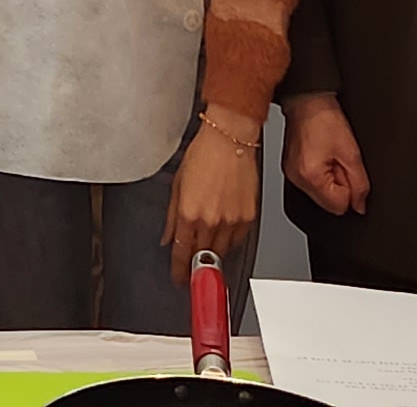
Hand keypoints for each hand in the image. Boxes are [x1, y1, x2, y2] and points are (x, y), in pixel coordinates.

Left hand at [166, 118, 259, 283]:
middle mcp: (211, 221)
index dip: (179, 270)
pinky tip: (223, 234)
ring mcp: (232, 221)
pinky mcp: (249, 217)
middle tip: (192, 267)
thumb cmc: (203, 154)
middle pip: (203, 257)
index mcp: (190, 213)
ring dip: (213, 255)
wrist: (230, 138)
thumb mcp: (178, 184)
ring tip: (207, 249)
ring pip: (222, 252)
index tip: (178, 278)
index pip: (183, 253)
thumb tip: (168, 238)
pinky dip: (229, 242)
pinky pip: (238, 241)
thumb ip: (172, 216)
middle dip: (196, 264)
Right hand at [281, 93, 368, 218]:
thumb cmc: (325, 118)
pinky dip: (320, 171)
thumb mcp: (351, 152)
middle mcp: (296, 179)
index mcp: (310, 177)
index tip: (345, 167)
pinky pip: (312, 181)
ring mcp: (291, 174)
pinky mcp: (291, 167)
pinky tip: (320, 152)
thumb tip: (360, 205)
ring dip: (330, 176)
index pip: (339, 206)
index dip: (350, 188)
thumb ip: (360, 183)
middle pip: (329, 202)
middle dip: (339, 182)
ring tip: (328, 153)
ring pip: (321, 192)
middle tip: (337, 158)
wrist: (308, 100)